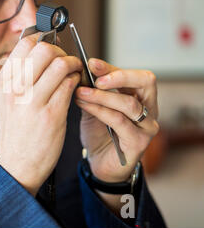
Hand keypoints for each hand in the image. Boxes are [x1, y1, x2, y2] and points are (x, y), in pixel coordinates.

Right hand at [0, 34, 82, 195]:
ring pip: (60, 65)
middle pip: (44, 49)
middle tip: (66, 62)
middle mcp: (15, 88)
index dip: (44, 41)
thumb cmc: (15, 130)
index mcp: (3, 81)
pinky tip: (75, 88)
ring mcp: (32, 101)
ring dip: (73, 65)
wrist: (16, 164)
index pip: (25, 43)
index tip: (53, 50)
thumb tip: (39, 51)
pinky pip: (70, 85)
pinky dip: (77, 81)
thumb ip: (18, 75)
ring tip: (74, 74)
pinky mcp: (51, 114)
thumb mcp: (6, 99)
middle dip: (61, 52)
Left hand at [75, 58, 158, 182]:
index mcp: (140, 97)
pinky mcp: (138, 142)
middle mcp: (149, 109)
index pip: (133, 75)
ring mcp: (146, 127)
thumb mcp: (94, 107)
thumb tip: (79, 71)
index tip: (91, 63)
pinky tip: (84, 106)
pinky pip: (119, 121)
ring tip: (81, 92)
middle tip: (95, 78)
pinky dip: (100, 111)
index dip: (112, 68)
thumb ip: (91, 91)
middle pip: (145, 82)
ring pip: (129, 103)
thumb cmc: (99, 133)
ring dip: (102, 96)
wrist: (99, 163)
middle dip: (118, 76)